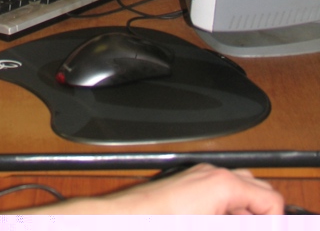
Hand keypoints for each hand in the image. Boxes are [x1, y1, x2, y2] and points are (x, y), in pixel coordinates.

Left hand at [96, 164, 283, 214]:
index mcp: (222, 183)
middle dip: (260, 214)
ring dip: (242, 211)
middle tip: (251, 226)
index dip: (274, 221)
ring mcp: (197, 177)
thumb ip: (240, 221)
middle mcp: (211, 173)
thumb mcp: (214, 223)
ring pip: (238, 190)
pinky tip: (213, 219)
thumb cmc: (159, 222)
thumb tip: (259, 220)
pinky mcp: (185, 186)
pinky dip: (224, 208)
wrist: (125, 220)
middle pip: (257, 189)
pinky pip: (217, 193)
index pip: (272, 199)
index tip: (269, 229)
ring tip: (233, 223)